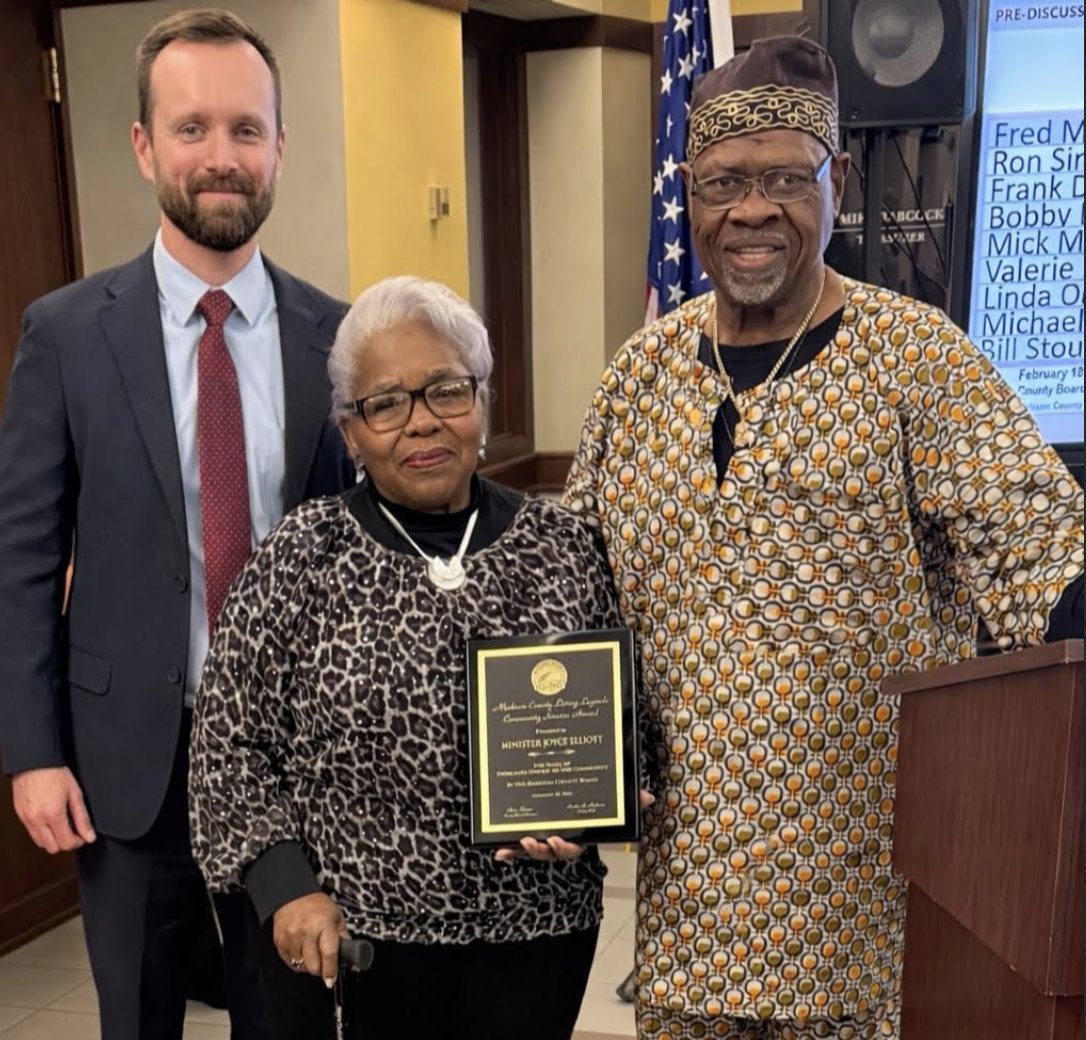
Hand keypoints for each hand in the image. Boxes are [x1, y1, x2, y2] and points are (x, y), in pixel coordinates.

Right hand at [12, 767, 95, 852]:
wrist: (33, 762)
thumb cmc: (55, 773)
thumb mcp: (75, 793)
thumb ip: (82, 818)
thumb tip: (89, 836)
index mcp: (53, 814)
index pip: (66, 843)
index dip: (78, 842)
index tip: (83, 836)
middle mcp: (37, 820)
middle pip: (52, 848)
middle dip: (65, 842)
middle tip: (74, 831)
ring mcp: (26, 819)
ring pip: (40, 843)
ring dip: (53, 839)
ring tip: (62, 825)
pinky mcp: (20, 816)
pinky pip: (32, 833)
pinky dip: (42, 833)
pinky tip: (50, 821)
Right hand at [272, 892, 347, 988]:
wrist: (292, 895)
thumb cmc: (317, 905)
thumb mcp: (336, 916)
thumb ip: (343, 937)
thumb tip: (351, 958)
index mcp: (323, 924)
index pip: (328, 954)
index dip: (331, 970)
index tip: (331, 980)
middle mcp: (306, 932)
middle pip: (313, 965)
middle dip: (320, 969)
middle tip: (324, 964)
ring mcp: (291, 938)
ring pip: (301, 966)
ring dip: (308, 965)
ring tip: (312, 953)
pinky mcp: (280, 942)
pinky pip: (290, 962)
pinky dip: (297, 961)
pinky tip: (302, 952)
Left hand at [493, 791, 654, 862]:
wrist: (577, 793)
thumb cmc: (597, 804)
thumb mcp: (613, 802)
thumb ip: (630, 800)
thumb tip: (648, 797)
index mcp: (579, 835)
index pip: (573, 847)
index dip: (564, 847)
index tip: (555, 838)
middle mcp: (561, 841)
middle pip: (550, 853)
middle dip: (540, 851)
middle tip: (530, 841)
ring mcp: (544, 840)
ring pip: (533, 852)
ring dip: (522, 852)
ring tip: (515, 844)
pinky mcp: (528, 836)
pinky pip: (517, 848)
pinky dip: (508, 852)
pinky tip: (497, 852)